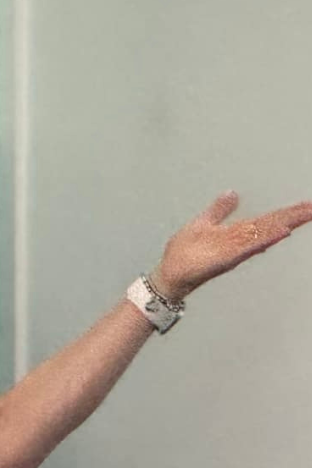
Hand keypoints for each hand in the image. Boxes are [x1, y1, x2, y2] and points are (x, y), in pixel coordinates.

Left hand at [150, 190, 311, 301]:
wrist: (169, 274)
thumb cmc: (183, 254)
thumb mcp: (202, 223)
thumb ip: (219, 210)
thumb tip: (232, 193)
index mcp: (236, 233)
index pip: (268, 219)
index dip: (288, 212)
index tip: (308, 205)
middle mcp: (240, 241)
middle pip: (272, 225)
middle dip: (294, 216)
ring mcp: (235, 250)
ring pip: (265, 234)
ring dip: (285, 224)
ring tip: (305, 214)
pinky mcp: (226, 258)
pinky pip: (249, 247)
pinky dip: (265, 239)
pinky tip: (281, 232)